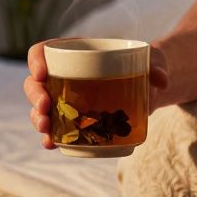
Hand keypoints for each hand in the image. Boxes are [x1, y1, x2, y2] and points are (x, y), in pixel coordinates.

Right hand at [22, 39, 169, 148]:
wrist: (149, 88)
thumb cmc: (144, 66)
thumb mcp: (152, 59)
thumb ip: (157, 64)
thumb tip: (161, 80)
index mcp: (74, 52)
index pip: (43, 51)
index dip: (36, 60)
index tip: (42, 73)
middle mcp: (63, 76)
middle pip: (35, 83)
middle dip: (35, 96)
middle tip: (45, 106)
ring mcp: (65, 100)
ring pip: (40, 108)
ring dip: (38, 119)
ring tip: (46, 130)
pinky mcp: (73, 121)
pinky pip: (55, 129)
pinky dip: (51, 137)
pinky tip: (51, 144)